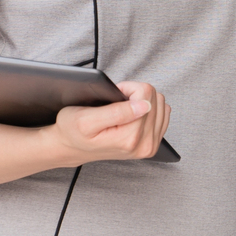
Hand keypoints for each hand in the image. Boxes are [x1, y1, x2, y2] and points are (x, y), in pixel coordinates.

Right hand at [49, 81, 170, 163]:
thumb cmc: (74, 131)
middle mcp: (144, 145)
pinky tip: (132, 115)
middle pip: (155, 98)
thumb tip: (145, 105)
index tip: (113, 97)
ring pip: (161, 104)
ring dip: (142, 101)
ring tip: (122, 110)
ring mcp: (150, 146)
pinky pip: (163, 114)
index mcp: (130, 138)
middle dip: (135, 95)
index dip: (127, 88)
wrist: (72, 147)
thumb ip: (117, 112)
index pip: (145, 94)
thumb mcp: (86, 120)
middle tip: (115, 104)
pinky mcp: (153, 144)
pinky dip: (148, 109)